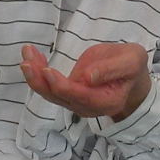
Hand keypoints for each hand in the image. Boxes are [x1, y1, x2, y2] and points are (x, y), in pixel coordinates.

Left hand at [20, 41, 151, 120]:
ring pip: (49, 92)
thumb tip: (88, 77)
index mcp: (105, 101)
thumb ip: (112, 69)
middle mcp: (86, 106)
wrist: (130, 76)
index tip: (47, 71)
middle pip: (58, 97)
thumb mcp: (132, 61)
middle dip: (40, 79)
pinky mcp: (68, 92)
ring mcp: (75, 101)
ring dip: (34, 74)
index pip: (79, 97)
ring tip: (26, 53)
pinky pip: (49, 84)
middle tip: (27, 60)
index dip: (62, 86)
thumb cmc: (132, 67)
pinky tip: (31, 56)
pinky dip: (38, 70)